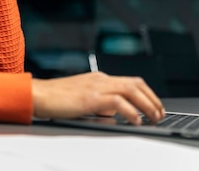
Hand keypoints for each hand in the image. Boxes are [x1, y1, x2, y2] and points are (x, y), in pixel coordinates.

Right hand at [31, 72, 165, 124]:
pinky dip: (131, 111)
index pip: (130, 81)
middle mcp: (100, 79)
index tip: (154, 106)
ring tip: (153, 117)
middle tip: (160, 113)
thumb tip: (113, 115)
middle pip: (136, 83)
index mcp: (98, 78)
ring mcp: (96, 86)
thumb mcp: (81, 99)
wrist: (37, 94)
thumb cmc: (54, 99)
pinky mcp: (91, 98)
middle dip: (152, 98)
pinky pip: (118, 102)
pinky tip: (135, 121)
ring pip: (131, 90)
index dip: (147, 93)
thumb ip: (98, 104)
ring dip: (147, 104)